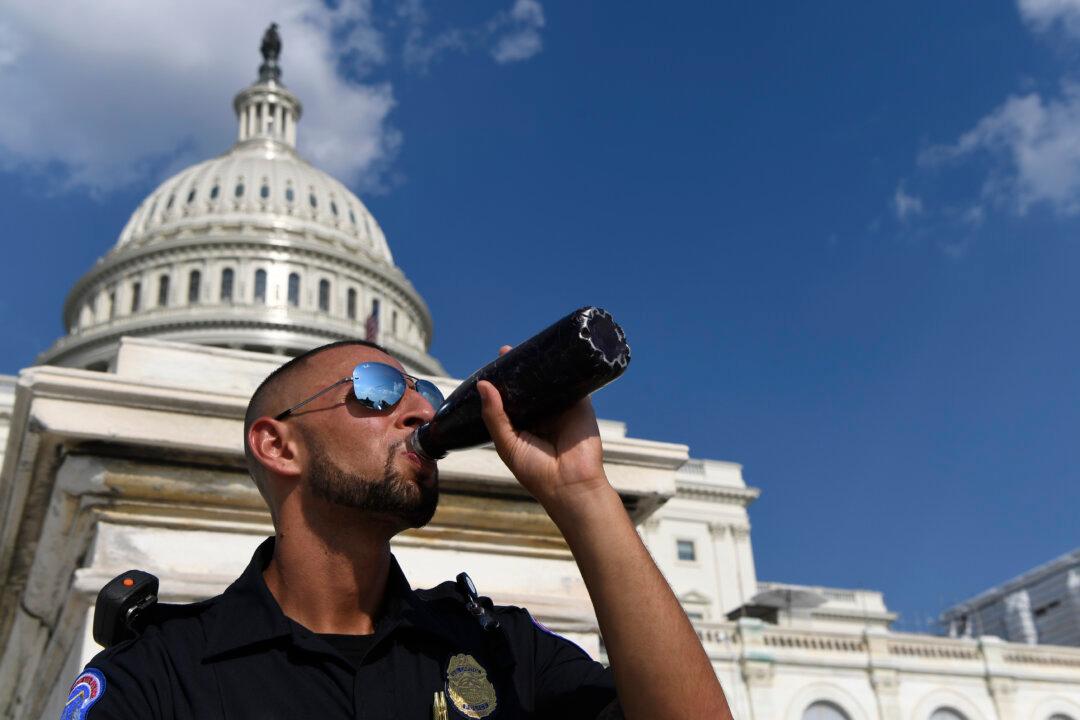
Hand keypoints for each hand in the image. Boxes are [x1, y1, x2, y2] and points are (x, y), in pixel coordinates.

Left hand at [476, 345, 612, 514]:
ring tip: (528, 348)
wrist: (570, 484)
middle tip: (507, 351)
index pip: (510, 397)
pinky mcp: (579, 403)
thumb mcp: (507, 444)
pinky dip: (565, 368)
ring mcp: (560, 407)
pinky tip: (555, 354)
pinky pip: (572, 381)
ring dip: (541, 365)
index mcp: (522, 424)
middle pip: (528, 385)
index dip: (502, 381)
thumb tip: (483, 385)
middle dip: (519, 369)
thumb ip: (494, 416)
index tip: (493, 364)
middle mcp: (541, 413)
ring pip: (548, 380)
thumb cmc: (535, 471)